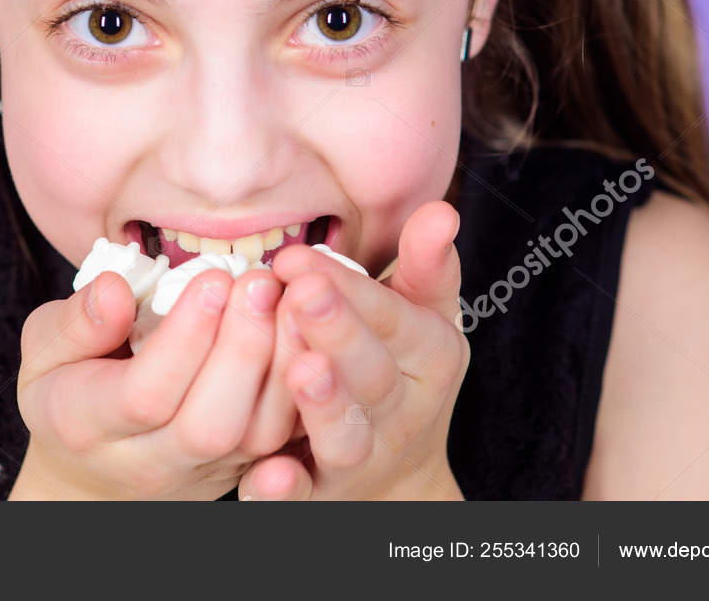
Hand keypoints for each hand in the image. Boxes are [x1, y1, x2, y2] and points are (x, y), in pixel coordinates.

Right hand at [13, 264, 296, 498]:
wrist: (88, 473)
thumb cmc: (64, 391)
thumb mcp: (44, 351)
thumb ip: (74, 322)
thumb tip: (114, 290)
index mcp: (85, 424)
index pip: (143, 394)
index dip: (186, 337)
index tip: (213, 278)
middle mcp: (145, 462)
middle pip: (209, 424)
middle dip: (243, 349)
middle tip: (259, 282)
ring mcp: (197, 474)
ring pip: (255, 437)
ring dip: (282, 365)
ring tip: (287, 298)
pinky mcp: (237, 470)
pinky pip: (281, 439)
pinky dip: (300, 384)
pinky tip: (302, 329)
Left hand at [237, 201, 469, 499]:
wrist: (396, 482)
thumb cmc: (398, 372)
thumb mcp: (421, 318)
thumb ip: (425, 266)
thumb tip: (441, 209)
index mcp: (428, 358)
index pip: (393, 319)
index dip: (352, 290)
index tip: (301, 258)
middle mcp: (400, 412)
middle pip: (372, 373)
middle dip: (339, 332)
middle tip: (301, 291)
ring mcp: (361, 460)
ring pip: (346, 435)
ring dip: (324, 405)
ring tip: (301, 369)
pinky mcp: (321, 498)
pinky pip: (304, 499)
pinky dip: (286, 491)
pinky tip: (266, 473)